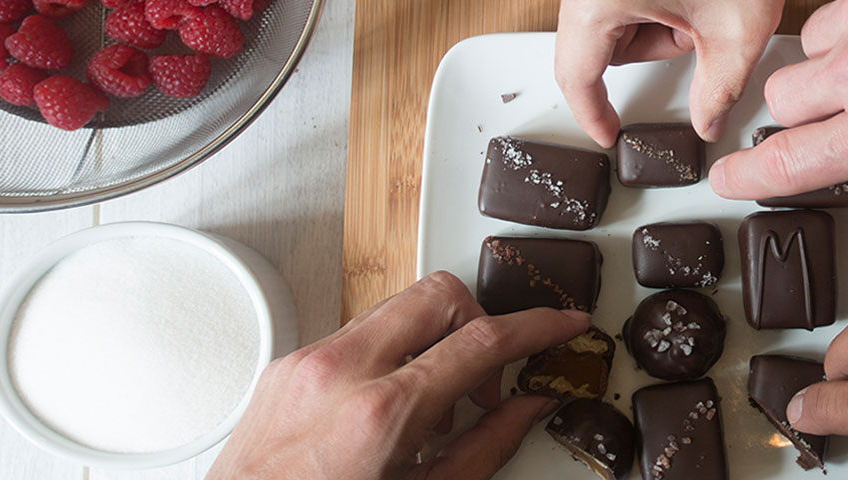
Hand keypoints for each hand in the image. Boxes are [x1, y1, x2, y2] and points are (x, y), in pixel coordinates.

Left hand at [208, 272, 589, 478]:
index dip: (537, 327)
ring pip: (396, 308)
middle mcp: (338, 373)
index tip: (562, 324)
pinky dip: (389, 358)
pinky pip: (355, 336)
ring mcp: (305, 364)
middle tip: (487, 377)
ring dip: (433, 343)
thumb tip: (526, 408)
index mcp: (382, 413)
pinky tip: (391, 408)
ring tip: (435, 407)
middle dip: (479, 322)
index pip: (482, 341)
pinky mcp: (284, 368)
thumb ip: (485, 447)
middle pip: (438, 294)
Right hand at [555, 0, 785, 147]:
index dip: (594, 112)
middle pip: (598, 43)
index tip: (609, 131)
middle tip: (695, 32)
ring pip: (611, 16)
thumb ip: (719, 89)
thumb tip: (708, 120)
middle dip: (651, 48)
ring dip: (656, 21)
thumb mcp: (738, 29)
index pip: (577, 75)